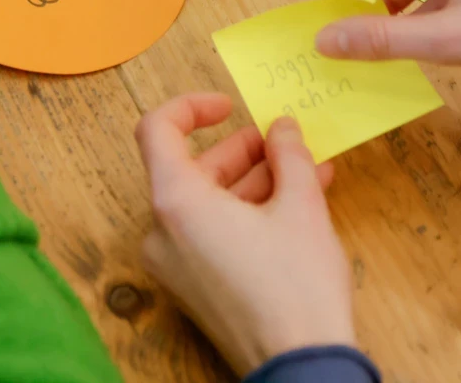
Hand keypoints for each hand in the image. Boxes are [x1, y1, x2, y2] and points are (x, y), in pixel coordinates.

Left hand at [136, 94, 350, 374]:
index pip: (157, 130)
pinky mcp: (194, 286)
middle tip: (282, 141)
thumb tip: (282, 129)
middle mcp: (162, 232)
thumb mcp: (302, 207)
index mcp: (175, 203)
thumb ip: (289, 156)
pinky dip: (246, 213)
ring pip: (206, 202)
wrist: (300, 368)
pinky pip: (212, 232)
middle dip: (240, 150)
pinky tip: (294, 203)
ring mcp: (175, 263)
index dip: (191, 106)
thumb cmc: (295, 290)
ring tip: (304, 169)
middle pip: (190, 168)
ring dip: (252, 181)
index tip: (229, 105)